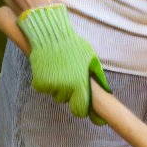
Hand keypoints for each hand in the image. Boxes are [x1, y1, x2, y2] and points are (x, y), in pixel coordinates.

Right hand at [19, 4, 110, 122]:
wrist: (50, 36)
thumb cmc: (74, 47)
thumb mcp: (92, 61)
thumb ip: (98, 79)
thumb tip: (108, 95)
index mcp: (80, 84)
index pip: (80, 110)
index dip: (81, 109)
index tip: (81, 106)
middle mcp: (65, 87)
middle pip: (66, 101)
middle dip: (68, 94)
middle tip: (68, 77)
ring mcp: (51, 86)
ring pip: (55, 94)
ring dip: (57, 86)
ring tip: (59, 70)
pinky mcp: (39, 83)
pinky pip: (44, 88)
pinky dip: (45, 82)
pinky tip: (49, 69)